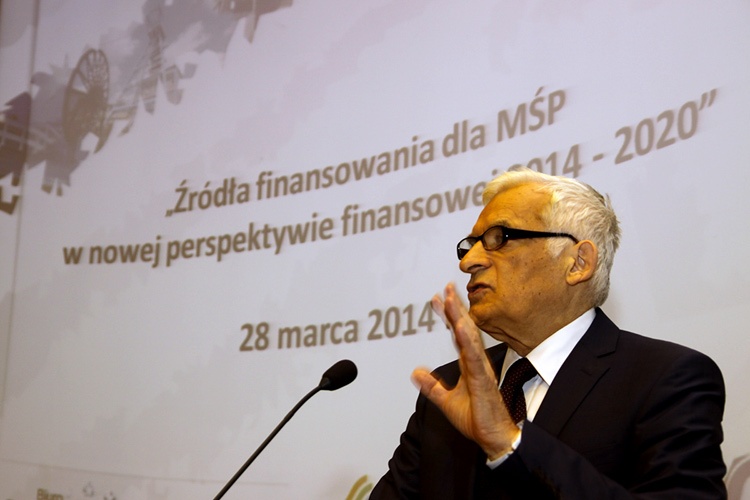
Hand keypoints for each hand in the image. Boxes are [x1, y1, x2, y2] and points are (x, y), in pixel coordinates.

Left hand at [411, 283, 519, 458]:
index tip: (438, 299)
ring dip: (460, 319)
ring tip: (451, 300)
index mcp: (469, 365)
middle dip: (455, 308)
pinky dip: (468, 342)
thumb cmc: (478, 420)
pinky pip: (474, 359)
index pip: (457, 335)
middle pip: (465, 330)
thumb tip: (416, 372)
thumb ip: (432, 386)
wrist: (494, 438)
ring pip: (470, 339)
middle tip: (446, 288)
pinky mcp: (483, 382)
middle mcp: (476, 363)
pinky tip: (462, 328)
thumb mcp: (446, 401)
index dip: (448, 316)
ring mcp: (481, 371)